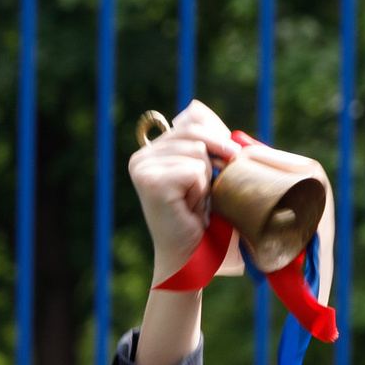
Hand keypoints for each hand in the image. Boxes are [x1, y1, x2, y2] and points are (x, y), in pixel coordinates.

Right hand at [126, 98, 241, 287]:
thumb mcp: (202, 171)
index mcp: (149, 151)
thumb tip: (197, 108)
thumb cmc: (199, 216)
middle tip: (207, 190)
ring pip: (198, 152)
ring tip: (192, 202)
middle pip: (196, 133)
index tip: (224, 161)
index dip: (215, 138)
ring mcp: (143, 169)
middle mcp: (140, 157)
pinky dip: (201, 191)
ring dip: (206, 181)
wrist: (189, 256)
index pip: (191, 120)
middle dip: (213, 160)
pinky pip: (195, 170)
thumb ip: (200, 141)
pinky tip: (188, 208)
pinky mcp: (152, 182)